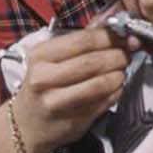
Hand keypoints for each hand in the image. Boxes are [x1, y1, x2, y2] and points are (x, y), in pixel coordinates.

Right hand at [10, 26, 127, 152]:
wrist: (27, 123)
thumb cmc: (43, 86)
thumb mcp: (51, 59)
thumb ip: (81, 43)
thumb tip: (116, 29)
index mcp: (40, 56)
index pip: (84, 40)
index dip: (111, 37)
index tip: (125, 37)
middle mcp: (44, 78)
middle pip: (93, 62)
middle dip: (118, 56)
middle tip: (125, 55)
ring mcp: (57, 102)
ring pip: (101, 83)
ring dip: (119, 76)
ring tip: (120, 72)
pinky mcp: (72, 120)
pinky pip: (104, 102)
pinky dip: (116, 92)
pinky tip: (113, 89)